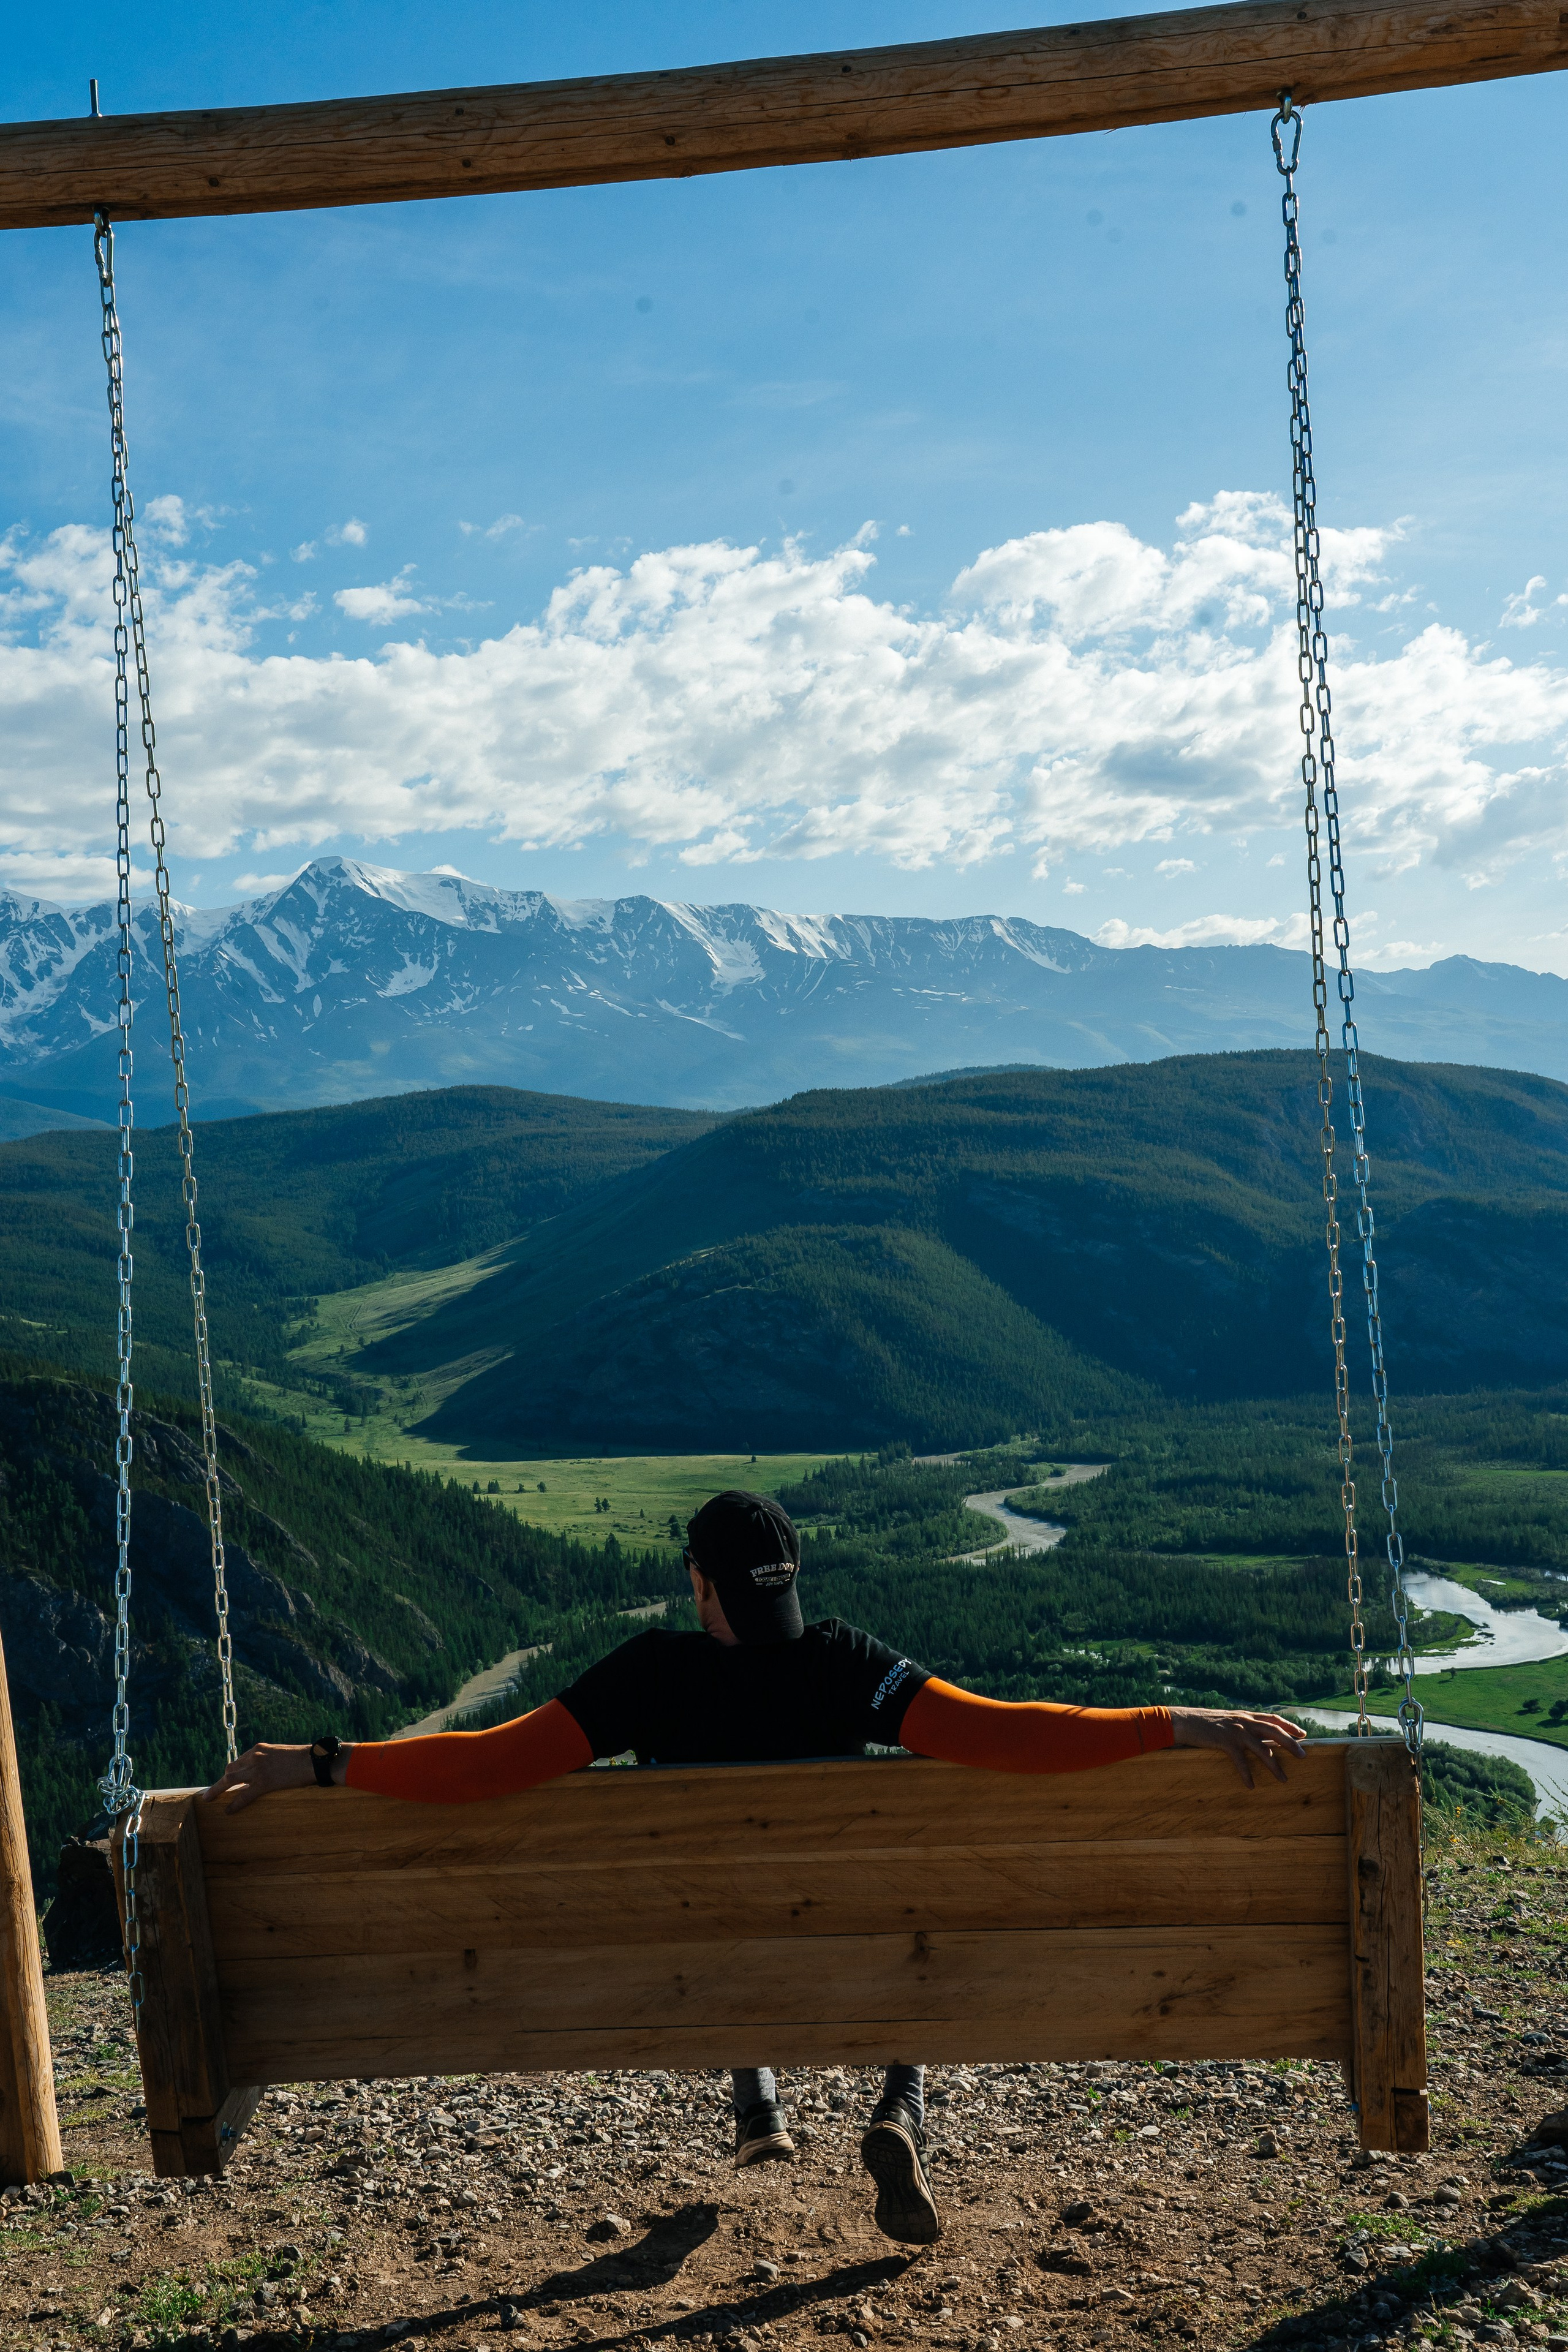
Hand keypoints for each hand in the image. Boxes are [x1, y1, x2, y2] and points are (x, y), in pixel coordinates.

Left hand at [203, 1741, 344, 1813]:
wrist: (313, 1760)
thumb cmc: (302, 1757)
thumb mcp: (281, 1753)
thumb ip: (269, 1759)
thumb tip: (266, 1771)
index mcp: (259, 1748)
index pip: (239, 1760)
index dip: (232, 1771)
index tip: (227, 1779)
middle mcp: (255, 1756)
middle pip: (230, 1769)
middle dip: (221, 1781)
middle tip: (211, 1792)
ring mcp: (258, 1769)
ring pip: (230, 1780)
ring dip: (217, 1789)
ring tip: (208, 1799)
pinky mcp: (264, 1783)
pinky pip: (244, 1795)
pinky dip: (234, 1803)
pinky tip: (228, 1811)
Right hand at [1168, 1707, 1307, 1786]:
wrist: (1184, 1720)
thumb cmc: (1204, 1722)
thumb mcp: (1227, 1719)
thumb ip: (1241, 1724)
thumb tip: (1254, 1735)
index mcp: (1245, 1715)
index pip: (1273, 1719)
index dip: (1289, 1726)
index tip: (1303, 1734)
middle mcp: (1244, 1721)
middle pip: (1274, 1732)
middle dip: (1291, 1743)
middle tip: (1303, 1756)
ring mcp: (1235, 1731)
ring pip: (1262, 1749)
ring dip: (1274, 1765)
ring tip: (1284, 1779)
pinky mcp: (1225, 1742)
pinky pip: (1241, 1761)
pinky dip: (1247, 1774)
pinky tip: (1251, 1786)